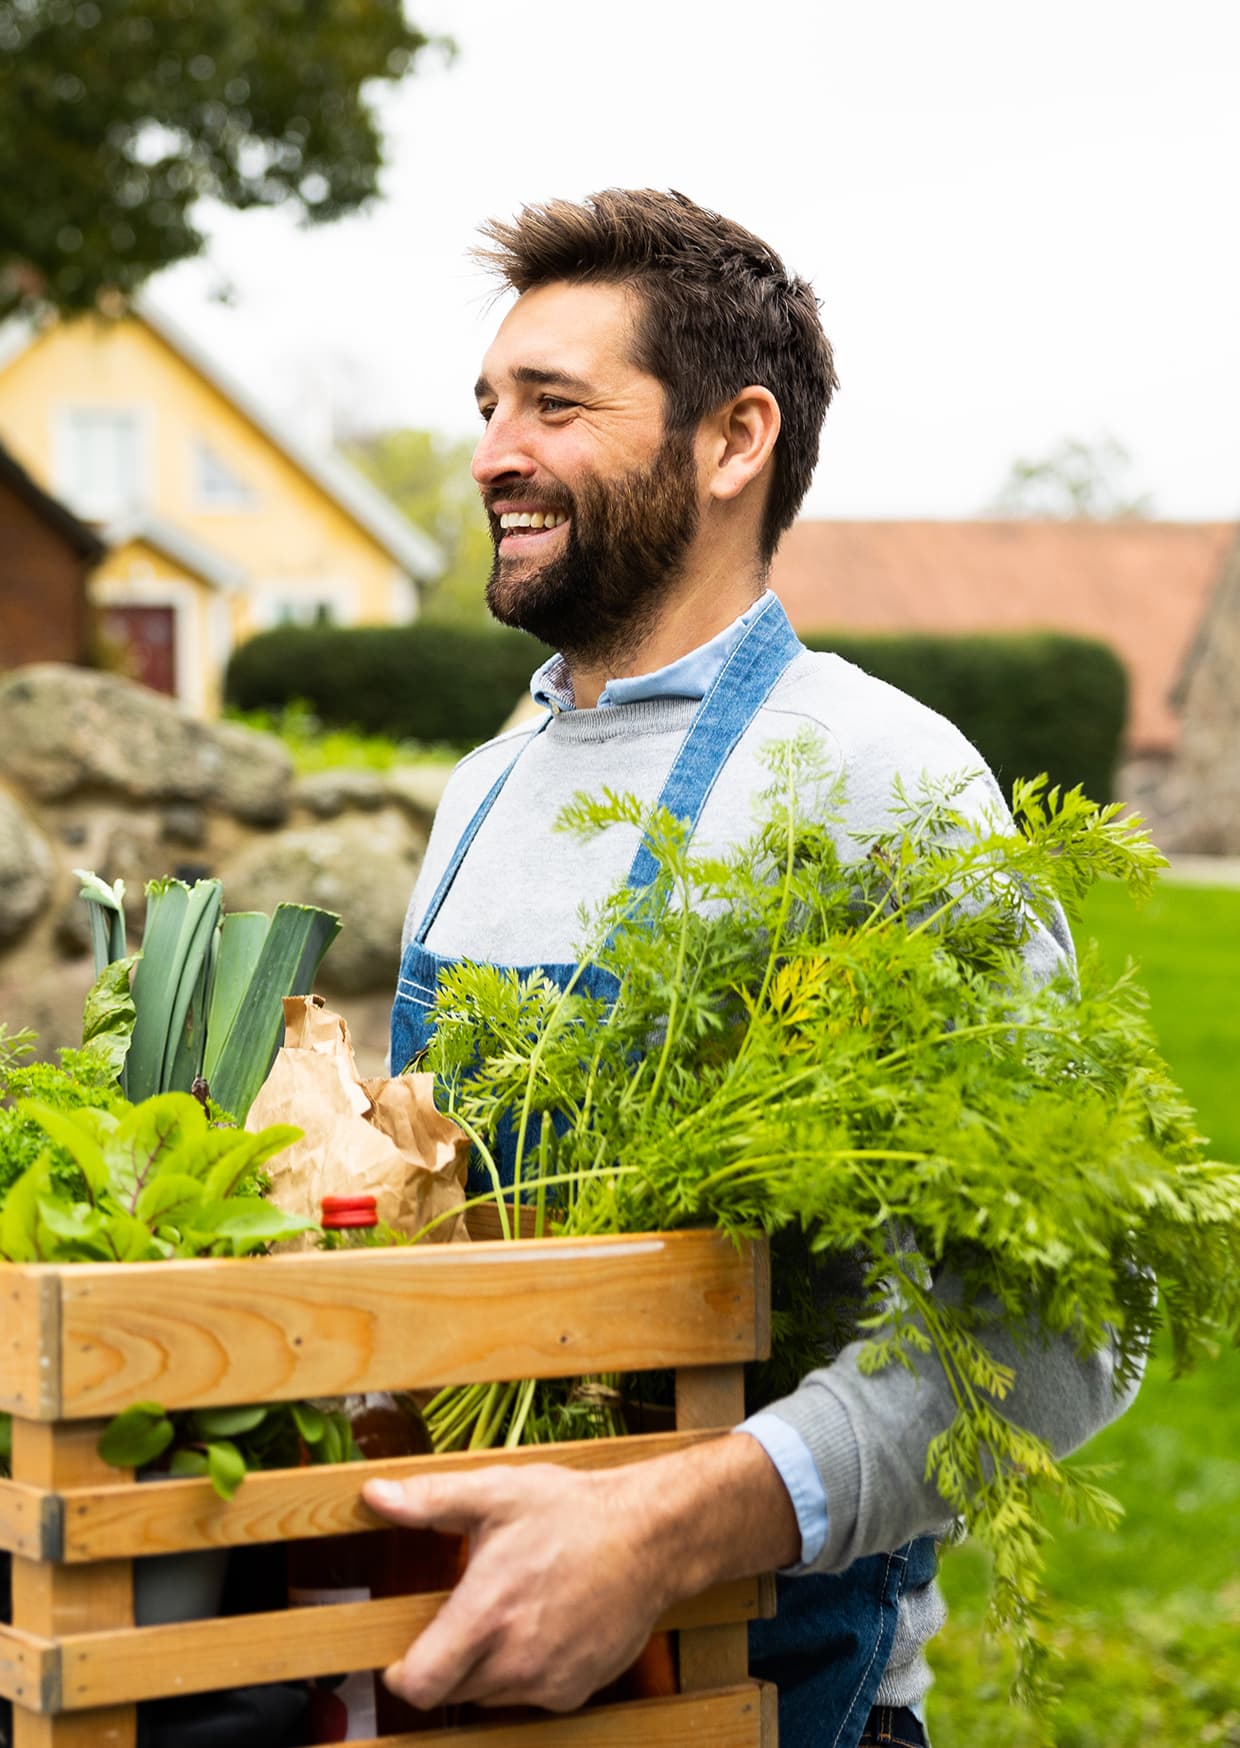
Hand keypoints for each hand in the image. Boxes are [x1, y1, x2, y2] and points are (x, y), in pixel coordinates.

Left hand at [361, 1432, 798, 1712]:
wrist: (649, 1535)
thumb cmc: (572, 1511)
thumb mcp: (497, 1493)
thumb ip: (429, 1501)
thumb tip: (374, 1498)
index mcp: (485, 1615)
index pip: (420, 1685)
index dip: (403, 1674)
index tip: (402, 1656)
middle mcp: (515, 1660)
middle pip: (452, 1691)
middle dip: (447, 1661)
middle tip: (464, 1616)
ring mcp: (549, 1681)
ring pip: (491, 1696)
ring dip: (486, 1667)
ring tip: (510, 1613)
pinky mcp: (577, 1690)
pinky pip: (532, 1695)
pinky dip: (526, 1672)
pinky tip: (543, 1626)